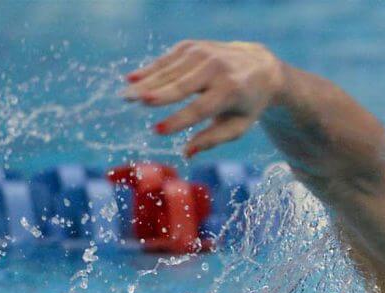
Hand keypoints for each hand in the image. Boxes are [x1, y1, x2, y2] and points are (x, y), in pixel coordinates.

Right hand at [124, 40, 284, 156]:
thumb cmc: (246, 104)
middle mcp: (216, 68)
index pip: (200, 108)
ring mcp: (203, 54)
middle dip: (155, 94)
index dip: (178, 121)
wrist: (259, 67)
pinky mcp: (191, 46)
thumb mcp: (238, 126)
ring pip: (169, 71)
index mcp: (231, 91)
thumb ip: (213, 139)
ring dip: (145, 83)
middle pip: (180, 85)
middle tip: (130, 102)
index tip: (156, 131)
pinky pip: (166, 60)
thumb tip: (186, 153)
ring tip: (124, 96)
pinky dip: (149, 69)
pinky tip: (131, 79)